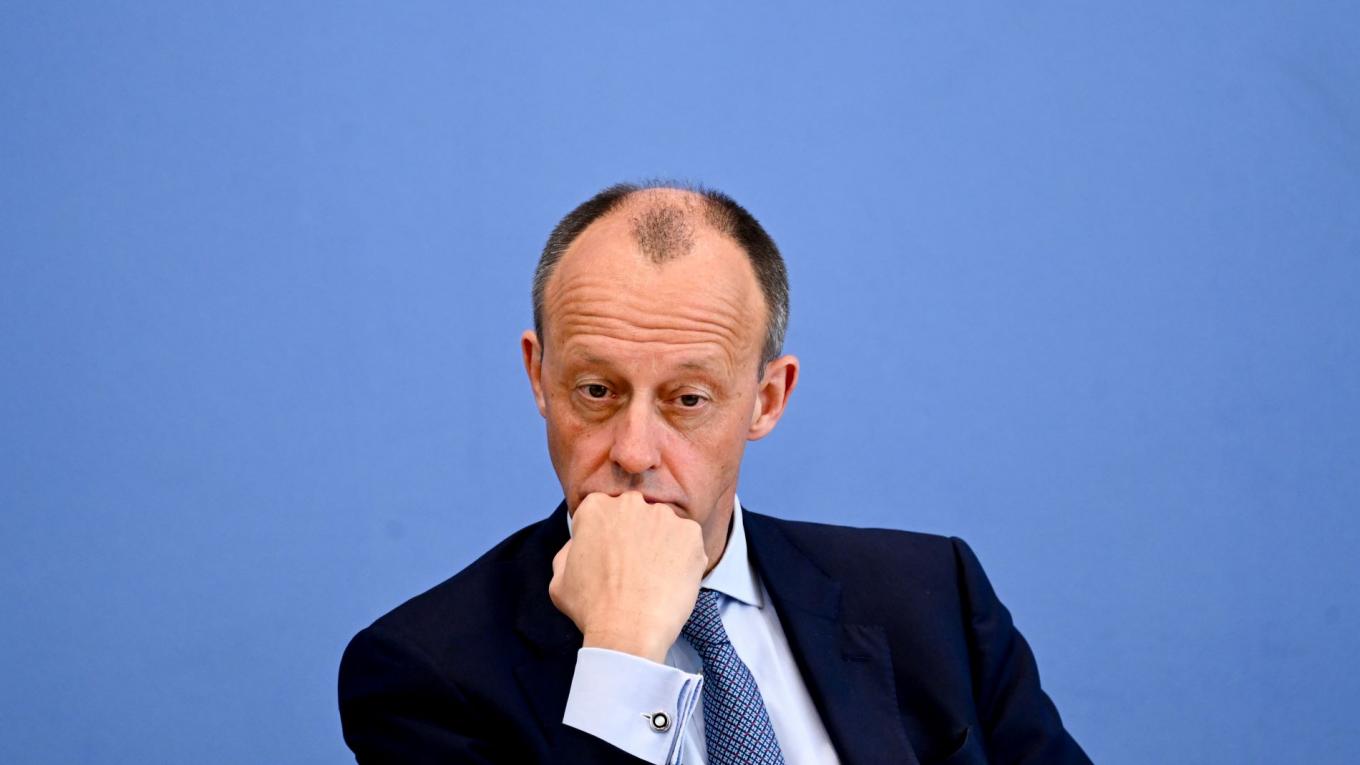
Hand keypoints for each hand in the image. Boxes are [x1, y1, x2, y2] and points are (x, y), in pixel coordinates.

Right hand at [549, 491, 707, 662]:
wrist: (628, 631)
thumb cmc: (591, 609)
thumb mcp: (560, 579)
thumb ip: (569, 551)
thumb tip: (579, 542)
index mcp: (596, 507)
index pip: (605, 513)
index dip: (608, 538)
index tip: (612, 558)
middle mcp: (630, 503)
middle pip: (636, 515)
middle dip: (636, 536)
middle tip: (635, 569)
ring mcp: (663, 516)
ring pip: (664, 527)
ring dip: (661, 545)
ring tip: (655, 579)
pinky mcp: (690, 533)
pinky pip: (688, 541)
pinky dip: (683, 558)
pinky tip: (671, 581)